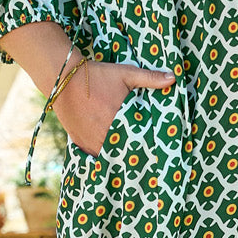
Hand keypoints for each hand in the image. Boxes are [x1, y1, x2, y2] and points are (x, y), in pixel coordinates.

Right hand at [52, 60, 176, 155]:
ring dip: (119, 157)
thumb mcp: (125, 73)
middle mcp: (106, 134)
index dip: (148, 147)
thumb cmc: (97, 75)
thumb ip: (149, 78)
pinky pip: (95, 157)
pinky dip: (103, 157)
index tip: (156, 152)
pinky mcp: (81, 142)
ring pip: (110, 157)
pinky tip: (111, 159)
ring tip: (130, 163)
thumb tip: (173, 78)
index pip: (140, 142)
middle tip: (146, 162)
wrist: (64, 79)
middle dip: (134, 154)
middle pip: (125, 152)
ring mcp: (92, 141)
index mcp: (121, 120)